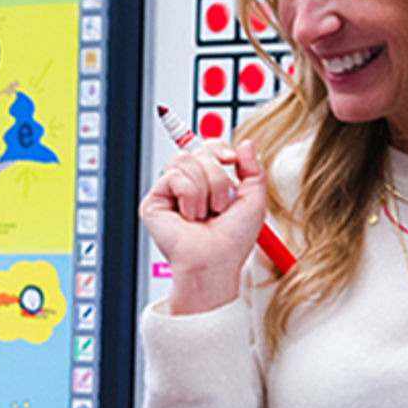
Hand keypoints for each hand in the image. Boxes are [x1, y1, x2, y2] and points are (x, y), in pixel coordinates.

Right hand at [141, 140, 272, 317]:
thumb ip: (253, 169)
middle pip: (199, 151)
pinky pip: (174, 176)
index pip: (207, 147)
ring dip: (205, 190)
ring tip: (204, 215)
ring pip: (186, 161)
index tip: (231, 161)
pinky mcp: (154, 202)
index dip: (218, 147)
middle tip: (219, 206)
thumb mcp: (254, 200)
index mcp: (207, 183)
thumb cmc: (232, 241)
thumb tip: (245, 144)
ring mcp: (168, 193)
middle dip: (218, 178)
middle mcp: (186, 185)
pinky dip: (190, 197)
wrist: (216, 263)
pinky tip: (189, 217)